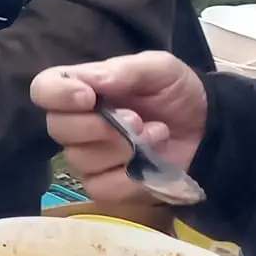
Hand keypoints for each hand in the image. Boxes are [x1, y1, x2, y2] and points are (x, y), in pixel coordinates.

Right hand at [30, 53, 205, 204]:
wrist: (211, 129)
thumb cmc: (178, 94)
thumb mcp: (160, 69)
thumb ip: (125, 70)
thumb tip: (90, 82)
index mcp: (81, 89)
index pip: (43, 89)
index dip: (57, 95)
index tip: (88, 97)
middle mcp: (77, 123)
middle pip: (57, 128)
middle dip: (98, 125)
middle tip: (136, 119)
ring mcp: (89, 157)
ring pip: (80, 159)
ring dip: (123, 148)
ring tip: (155, 135)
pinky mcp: (106, 186)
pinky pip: (102, 186)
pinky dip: (130, 176)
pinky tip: (151, 162)